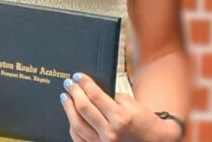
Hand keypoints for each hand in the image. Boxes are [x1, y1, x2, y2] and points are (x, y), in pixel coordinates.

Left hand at [60, 73, 182, 141]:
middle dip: (74, 93)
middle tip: (68, 84)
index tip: (78, 76)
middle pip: (84, 108)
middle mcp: (110, 133)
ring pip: (77, 125)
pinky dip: (73, 127)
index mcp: (120, 118)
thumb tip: (92, 90)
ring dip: (69, 109)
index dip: (84, 83)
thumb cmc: (145, 123)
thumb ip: (112, 98)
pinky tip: (71, 117)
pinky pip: (79, 139)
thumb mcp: (132, 104)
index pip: (95, 95)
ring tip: (65, 98)